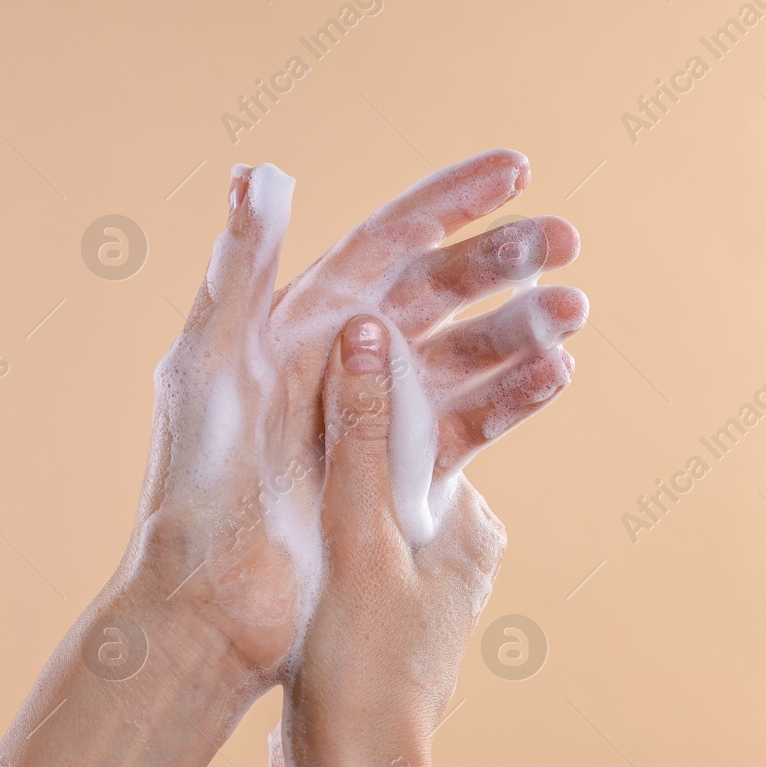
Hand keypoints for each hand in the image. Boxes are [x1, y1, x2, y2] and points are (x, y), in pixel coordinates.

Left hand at [124, 153, 582, 683]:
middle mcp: (346, 357)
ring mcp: (378, 416)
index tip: (517, 168)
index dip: (451, 200)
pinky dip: (512, 399)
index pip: (387, 240)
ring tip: (574, 312)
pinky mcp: (401, 473)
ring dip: (521, 327)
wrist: (210, 598)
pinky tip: (554, 375)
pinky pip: (469, 425)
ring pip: (465, 353)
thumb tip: (255, 171)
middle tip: (567, 241)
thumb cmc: (191, 478)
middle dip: (504, 260)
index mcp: (300, 318)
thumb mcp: (205, 363)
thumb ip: (238, 269)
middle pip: (439, 290)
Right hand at [270, 315, 544, 766]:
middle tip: (271, 392)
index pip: (425, 415)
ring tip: (256, 451)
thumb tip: (368, 333)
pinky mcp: (373, 617)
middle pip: (390, 455)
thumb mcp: (359, 543)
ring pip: (358, 501)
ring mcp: (413, 586)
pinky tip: (260, 518)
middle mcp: (452, 549)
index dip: (368, 376)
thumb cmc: (366, 674)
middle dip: (340, 424)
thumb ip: (362, 439)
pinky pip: (337, 545)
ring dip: (314, 476)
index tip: (314, 341)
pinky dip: (305, 527)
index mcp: (467, 523)